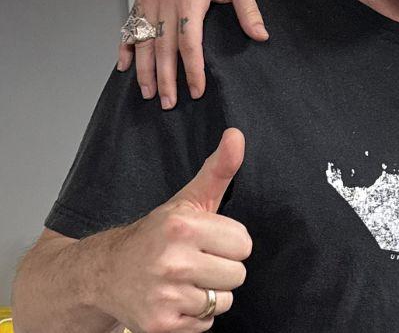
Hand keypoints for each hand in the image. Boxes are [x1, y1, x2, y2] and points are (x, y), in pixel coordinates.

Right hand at [96, 128, 250, 332]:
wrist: (103, 273)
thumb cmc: (154, 235)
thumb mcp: (187, 200)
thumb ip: (219, 169)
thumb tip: (237, 135)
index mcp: (182, 227)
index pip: (244, 244)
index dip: (228, 243)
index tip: (206, 241)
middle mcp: (171, 261)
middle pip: (237, 274)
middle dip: (221, 269)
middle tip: (194, 262)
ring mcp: (164, 295)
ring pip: (222, 300)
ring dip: (208, 293)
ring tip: (184, 280)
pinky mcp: (160, 324)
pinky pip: (205, 323)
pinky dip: (194, 315)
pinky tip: (174, 299)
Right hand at [116, 0, 266, 108]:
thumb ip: (248, 10)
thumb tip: (261, 35)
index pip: (190, 44)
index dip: (193, 70)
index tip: (197, 90)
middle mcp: (165, 2)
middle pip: (163, 49)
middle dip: (165, 79)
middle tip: (168, 103)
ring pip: (143, 41)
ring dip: (144, 69)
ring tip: (148, 92)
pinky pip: (129, 26)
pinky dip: (126, 46)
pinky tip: (124, 66)